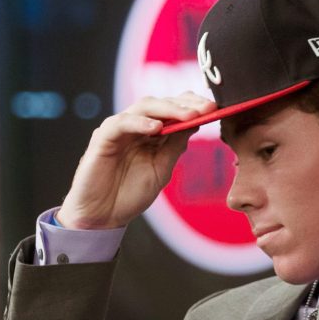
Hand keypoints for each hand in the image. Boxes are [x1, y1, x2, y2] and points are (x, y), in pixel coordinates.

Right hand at [56, 92, 216, 228]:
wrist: (103, 216)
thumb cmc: (130, 193)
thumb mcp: (162, 168)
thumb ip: (176, 145)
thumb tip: (197, 122)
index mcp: (151, 131)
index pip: (173, 108)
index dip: (193, 104)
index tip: (215, 107)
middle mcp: (136, 125)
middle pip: (161, 103)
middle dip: (186, 104)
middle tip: (208, 107)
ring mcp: (119, 129)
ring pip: (144, 107)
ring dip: (168, 109)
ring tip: (189, 115)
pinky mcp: (103, 137)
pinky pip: (121, 123)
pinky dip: (140, 123)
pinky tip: (157, 128)